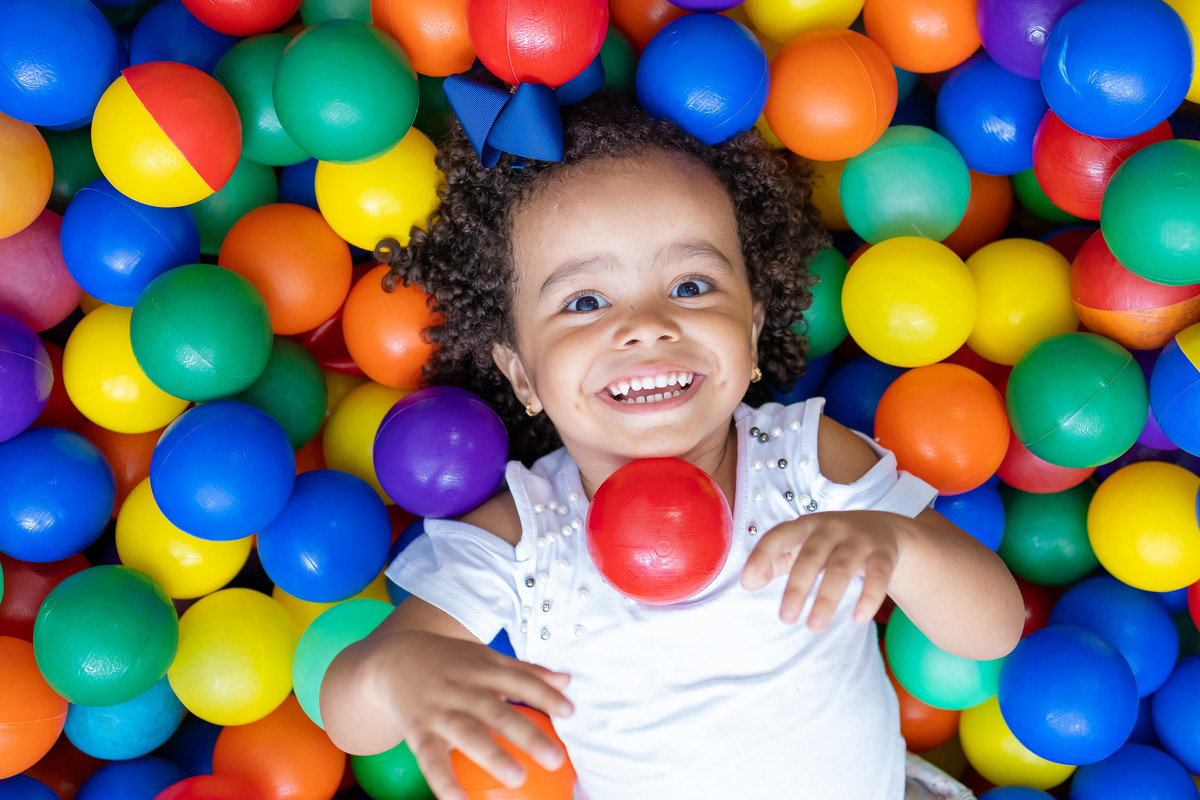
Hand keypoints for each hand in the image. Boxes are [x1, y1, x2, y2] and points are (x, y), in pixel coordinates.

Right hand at [380, 630, 573, 799]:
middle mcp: (463, 689)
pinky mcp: (418, 732)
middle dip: (527, 735)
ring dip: (492, 757)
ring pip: (467, 735)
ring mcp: (439, 711)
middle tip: (555, 758)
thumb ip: (525, 671)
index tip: (570, 712)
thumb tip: (566, 680)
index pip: (519, 681)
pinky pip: (432, 761)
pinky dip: (445, 783)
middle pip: (497, 712)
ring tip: (518, 779)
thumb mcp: (486, 657)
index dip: (544, 695)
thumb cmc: (451, 662)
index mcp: (483, 669)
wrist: (393, 659)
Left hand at [740, 510, 904, 631]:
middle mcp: (829, 528)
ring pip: (841, 568)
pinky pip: (877, 575)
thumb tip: (747, 582)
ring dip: (827, 598)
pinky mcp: (883, 554)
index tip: (748, 581)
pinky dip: (868, 597)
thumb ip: (774, 561)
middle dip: (796, 589)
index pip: (778, 536)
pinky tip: (858, 618)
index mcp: (803, 526)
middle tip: (785, 619)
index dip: (762, 556)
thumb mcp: (801, 546)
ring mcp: (857, 540)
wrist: (883, 528)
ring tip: (814, 628)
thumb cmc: (830, 543)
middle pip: (810, 558)